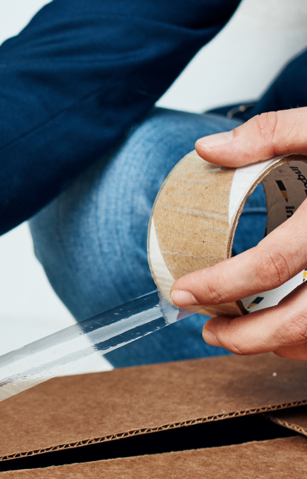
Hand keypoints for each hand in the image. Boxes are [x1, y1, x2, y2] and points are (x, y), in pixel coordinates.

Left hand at [171, 108, 306, 358]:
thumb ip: (271, 133)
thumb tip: (208, 148)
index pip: (269, 266)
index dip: (219, 286)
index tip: (183, 292)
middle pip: (298, 321)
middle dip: (244, 336)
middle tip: (207, 331)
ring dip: (275, 345)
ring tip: (235, 335)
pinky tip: (282, 332)